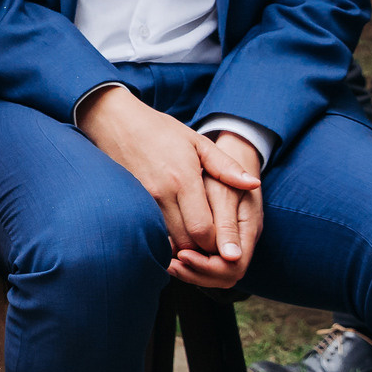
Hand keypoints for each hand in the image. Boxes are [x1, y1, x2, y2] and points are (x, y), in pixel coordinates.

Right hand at [75, 85, 262, 269]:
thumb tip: (253, 184)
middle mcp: (162, 194)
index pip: (203, 229)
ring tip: (197, 240)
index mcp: (184, 180)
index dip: (215, 242)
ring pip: (168, 239)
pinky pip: (152, 230)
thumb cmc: (161, 130)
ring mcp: (144, 200)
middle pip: (186, 241)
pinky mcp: (132, 203)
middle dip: (201, 249)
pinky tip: (175, 230)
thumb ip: (226, 167)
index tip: (224, 242)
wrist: (117, 122)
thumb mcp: (198, 142)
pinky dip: (166, 236)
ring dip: (183, 245)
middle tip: (214, 248)